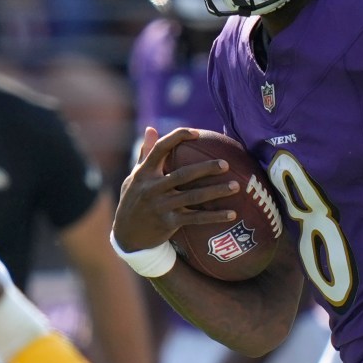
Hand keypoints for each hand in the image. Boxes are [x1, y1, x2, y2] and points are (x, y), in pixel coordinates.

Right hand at [113, 126, 237, 256]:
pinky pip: (196, 218)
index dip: (177, 138)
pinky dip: (214, 216)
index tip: (196, 133)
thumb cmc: (133, 199)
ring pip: (193, 197)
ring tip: (235, 186)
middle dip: (206, 168)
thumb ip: (145, 153)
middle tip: (225, 164)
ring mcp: (161, 206)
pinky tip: (232, 214)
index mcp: (144, 173)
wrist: (126, 234)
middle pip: (183, 174)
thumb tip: (151, 128)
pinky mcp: (168, 222)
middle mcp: (152, 188)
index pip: (160, 149)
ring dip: (216, 191)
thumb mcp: (134, 177)